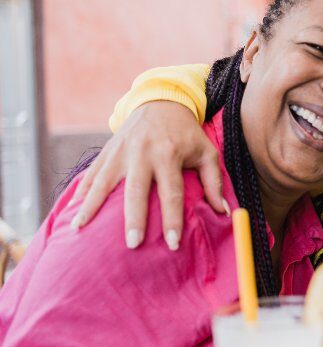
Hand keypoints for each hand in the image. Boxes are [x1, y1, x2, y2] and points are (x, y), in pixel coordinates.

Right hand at [71, 101, 226, 249]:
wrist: (160, 102)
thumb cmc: (187, 134)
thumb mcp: (207, 152)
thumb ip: (214, 182)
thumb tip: (224, 212)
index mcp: (168, 154)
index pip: (172, 193)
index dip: (173, 219)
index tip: (173, 244)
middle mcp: (142, 153)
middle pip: (136, 190)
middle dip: (134, 218)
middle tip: (132, 244)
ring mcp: (120, 151)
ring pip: (104, 182)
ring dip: (92, 206)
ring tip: (81, 229)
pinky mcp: (107, 151)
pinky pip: (91, 173)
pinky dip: (81, 191)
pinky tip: (73, 211)